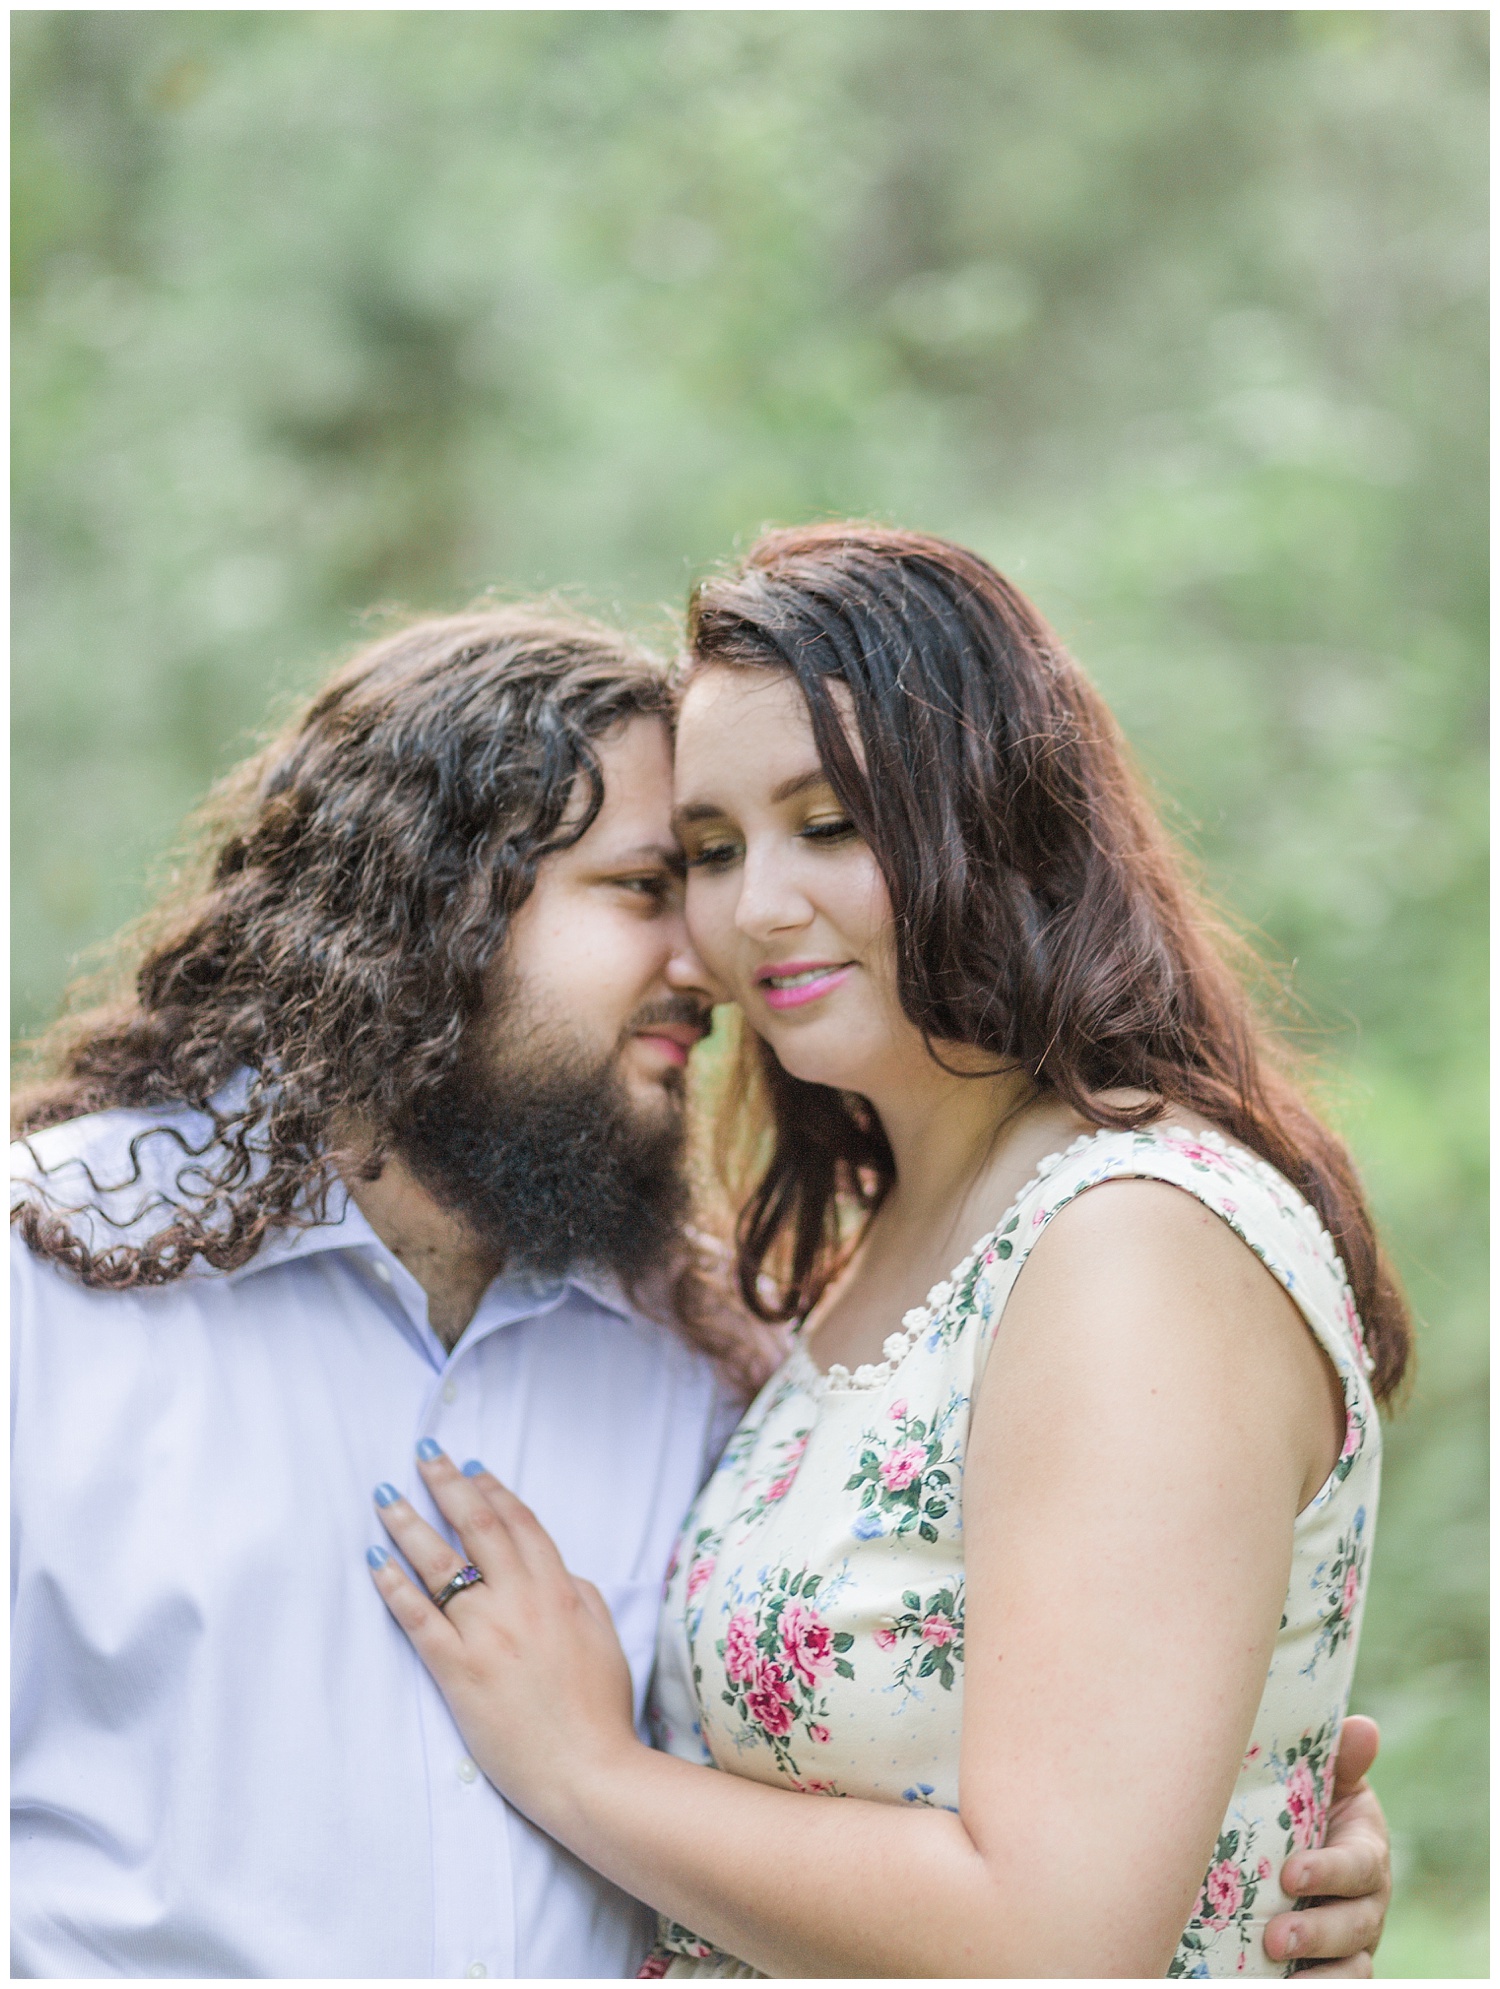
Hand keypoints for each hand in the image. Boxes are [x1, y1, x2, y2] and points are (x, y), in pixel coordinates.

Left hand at [367, 1444, 640, 1828]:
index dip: (492, 1489)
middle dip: (446, 1484)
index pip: (519, 1523)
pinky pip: (417, 1618)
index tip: (472, 1466)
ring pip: (440, 1563)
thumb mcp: (605, 1638)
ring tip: (385, 1496)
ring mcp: (486, 1633)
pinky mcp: (457, 1671)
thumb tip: (559, 1572)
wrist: (589, 1772)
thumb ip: (581, 1596)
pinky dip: (393, 1585)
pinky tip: (374, 1561)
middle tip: (423, 1453)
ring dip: (409, 1524)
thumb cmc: (602, 1712)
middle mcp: (520, 1600)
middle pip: (476, 1526)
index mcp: (560, 1589)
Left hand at [1264, 1716, 1390, 1975]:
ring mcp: (1352, 1939)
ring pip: (1351, 1965)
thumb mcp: (1324, 1781)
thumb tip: (1364, 1728)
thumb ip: (1340, 1760)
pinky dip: (1318, 1988)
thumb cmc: (1305, 1804)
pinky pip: (1339, 1985)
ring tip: (1276, 1965)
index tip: (1291, 1875)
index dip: (1329, 1873)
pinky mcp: (1332, 1965)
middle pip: (1355, 1924)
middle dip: (1317, 1932)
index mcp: (1365, 1851)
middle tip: (1275, 1935)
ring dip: (1318, 1972)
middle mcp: (1367, 1901)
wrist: (1288, 1841)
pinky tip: (1285, 1984)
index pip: (1357, 1866)